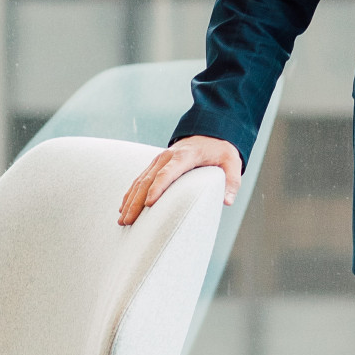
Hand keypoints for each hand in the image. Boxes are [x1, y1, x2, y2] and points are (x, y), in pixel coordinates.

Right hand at [118, 136, 243, 227]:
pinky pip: (139, 179)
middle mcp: (168, 156)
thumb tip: (227, 201)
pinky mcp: (155, 164)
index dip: (158, 187)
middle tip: (128, 221)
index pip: (169, 172)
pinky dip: (130, 194)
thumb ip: (232, 181)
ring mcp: (159, 160)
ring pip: (140, 181)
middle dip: (136, 201)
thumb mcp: (232, 162)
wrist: (210, 133)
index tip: (149, 204)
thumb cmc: (220, 151)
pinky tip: (123, 207)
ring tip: (122, 220)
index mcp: (186, 155)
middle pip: (148, 180)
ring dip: (130, 200)